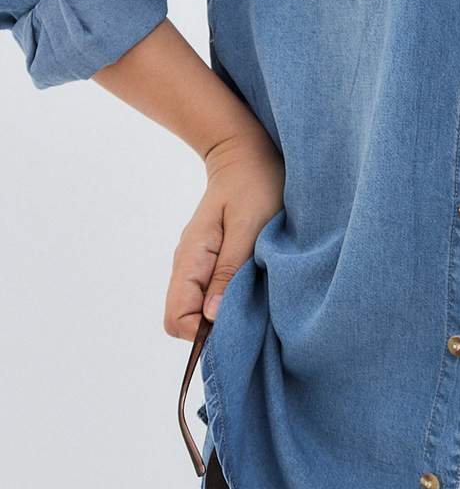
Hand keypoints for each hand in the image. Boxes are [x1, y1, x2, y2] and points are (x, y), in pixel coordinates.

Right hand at [163, 122, 285, 341]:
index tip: (236, 325)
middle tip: (250, 315)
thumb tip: (211, 317)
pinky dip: (226, 301)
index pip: (177, 318)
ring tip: (254, 300)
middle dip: (212, 329)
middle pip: (182, 320)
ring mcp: (196, 264)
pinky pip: (209, 294)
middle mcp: (187, 265)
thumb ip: (229, 271)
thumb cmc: (254, 185)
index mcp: (191, 259)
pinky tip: (250, 290)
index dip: (203, 333)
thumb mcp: (248, 228)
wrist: (246, 154)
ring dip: (221, 315)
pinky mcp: (210, 261)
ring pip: (196, 310)